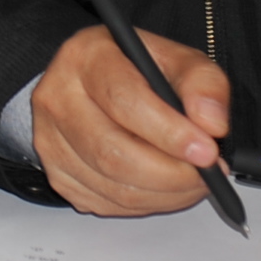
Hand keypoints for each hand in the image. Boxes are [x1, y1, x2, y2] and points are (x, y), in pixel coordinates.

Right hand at [29, 22, 234, 217]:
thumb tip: (211, 124)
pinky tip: (164, 187)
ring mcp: (49, 140)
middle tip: (208, 176)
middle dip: (171, 174)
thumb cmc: (138, 72)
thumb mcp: (178, 61)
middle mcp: (57, 97)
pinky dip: (145, 204)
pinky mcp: (56, 173)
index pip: (123, 100)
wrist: (96, 86)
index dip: (169, 132)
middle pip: (113, 152)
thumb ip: (204, 85)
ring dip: (164, 194)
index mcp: (85, 56)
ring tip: (194, 182)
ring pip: (112, 186)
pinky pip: (106, 203)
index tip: (206, 151)